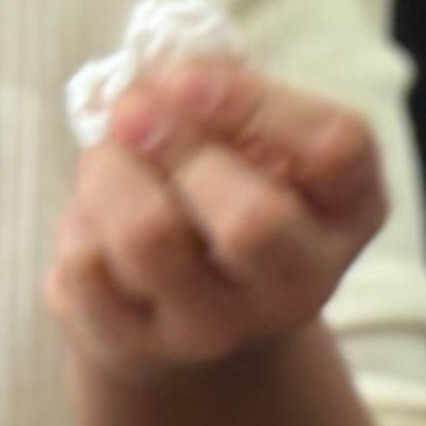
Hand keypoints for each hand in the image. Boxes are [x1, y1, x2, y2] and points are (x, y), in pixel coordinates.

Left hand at [45, 61, 385, 376]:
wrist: (189, 304)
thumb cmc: (227, 189)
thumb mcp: (256, 141)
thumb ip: (224, 98)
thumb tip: (154, 86)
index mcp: (349, 209)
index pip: (338, 148)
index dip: (257, 105)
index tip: (184, 79)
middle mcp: (301, 282)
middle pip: (254, 221)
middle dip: (177, 145)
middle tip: (133, 111)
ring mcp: (218, 326)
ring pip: (150, 235)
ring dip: (108, 172)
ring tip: (107, 157)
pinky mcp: (136, 347)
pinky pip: (85, 266)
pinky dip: (76, 221)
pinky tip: (96, 219)